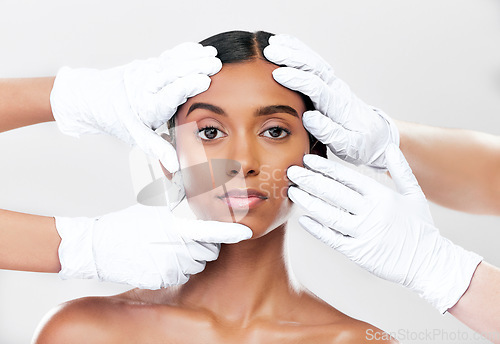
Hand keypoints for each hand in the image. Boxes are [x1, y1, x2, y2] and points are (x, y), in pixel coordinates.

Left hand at [50, 42, 221, 171]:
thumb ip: (158, 148)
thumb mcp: (137, 137)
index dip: (187, 87)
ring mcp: (147, 72)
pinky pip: (169, 56)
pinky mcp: (148, 64)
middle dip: (194, 67)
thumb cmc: (118, 120)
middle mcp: (146, 86)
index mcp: (147, 106)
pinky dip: (185, 51)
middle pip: (172, 74)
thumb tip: (175, 166)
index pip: (169, 94)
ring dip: (193, 57)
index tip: (204, 82)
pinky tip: (199, 49)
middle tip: (215, 65)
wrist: (94, 98)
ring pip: (171, 62)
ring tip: (213, 55)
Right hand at [55, 204, 251, 288]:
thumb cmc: (130, 222)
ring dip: (190, 258)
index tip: (246, 231)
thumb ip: (179, 197)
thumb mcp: (155, 205)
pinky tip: (160, 260)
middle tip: (181, 237)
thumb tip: (197, 178)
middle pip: (209, 250)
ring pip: (198, 265)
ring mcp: (170, 265)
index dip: (231, 231)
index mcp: (176, 225)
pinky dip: (177, 270)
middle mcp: (177, 246)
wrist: (101, 247)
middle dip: (202, 245)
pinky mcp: (163, 280)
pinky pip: (183, 276)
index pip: (211, 229)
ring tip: (167, 248)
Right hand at [264, 34, 398, 168]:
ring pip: (314, 62)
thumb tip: (309, 118)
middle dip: (292, 58)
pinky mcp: (330, 84)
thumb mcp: (348, 146)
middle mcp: (336, 90)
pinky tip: (285, 46)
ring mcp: (334, 84)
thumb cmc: (361, 144)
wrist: (376, 136)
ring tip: (272, 44)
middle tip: (270, 52)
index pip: (316, 87)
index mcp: (338, 106)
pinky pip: (314, 64)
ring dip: (294, 51)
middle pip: (314, 68)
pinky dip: (299, 53)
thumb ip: (329, 133)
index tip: (278, 75)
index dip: (297, 79)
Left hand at [287, 145, 481, 312]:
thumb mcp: (414, 195)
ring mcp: (363, 233)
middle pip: (334, 193)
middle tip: (291, 171)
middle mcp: (371, 212)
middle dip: (310, 180)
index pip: (347, 177)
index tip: (308, 160)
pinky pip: (332, 238)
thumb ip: (401, 170)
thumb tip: (390, 147)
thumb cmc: (420, 228)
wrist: (428, 262)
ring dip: (309, 201)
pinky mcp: (358, 252)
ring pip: (330, 214)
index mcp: (382, 196)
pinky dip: (317, 229)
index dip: (325, 168)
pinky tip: (304, 220)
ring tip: (292, 191)